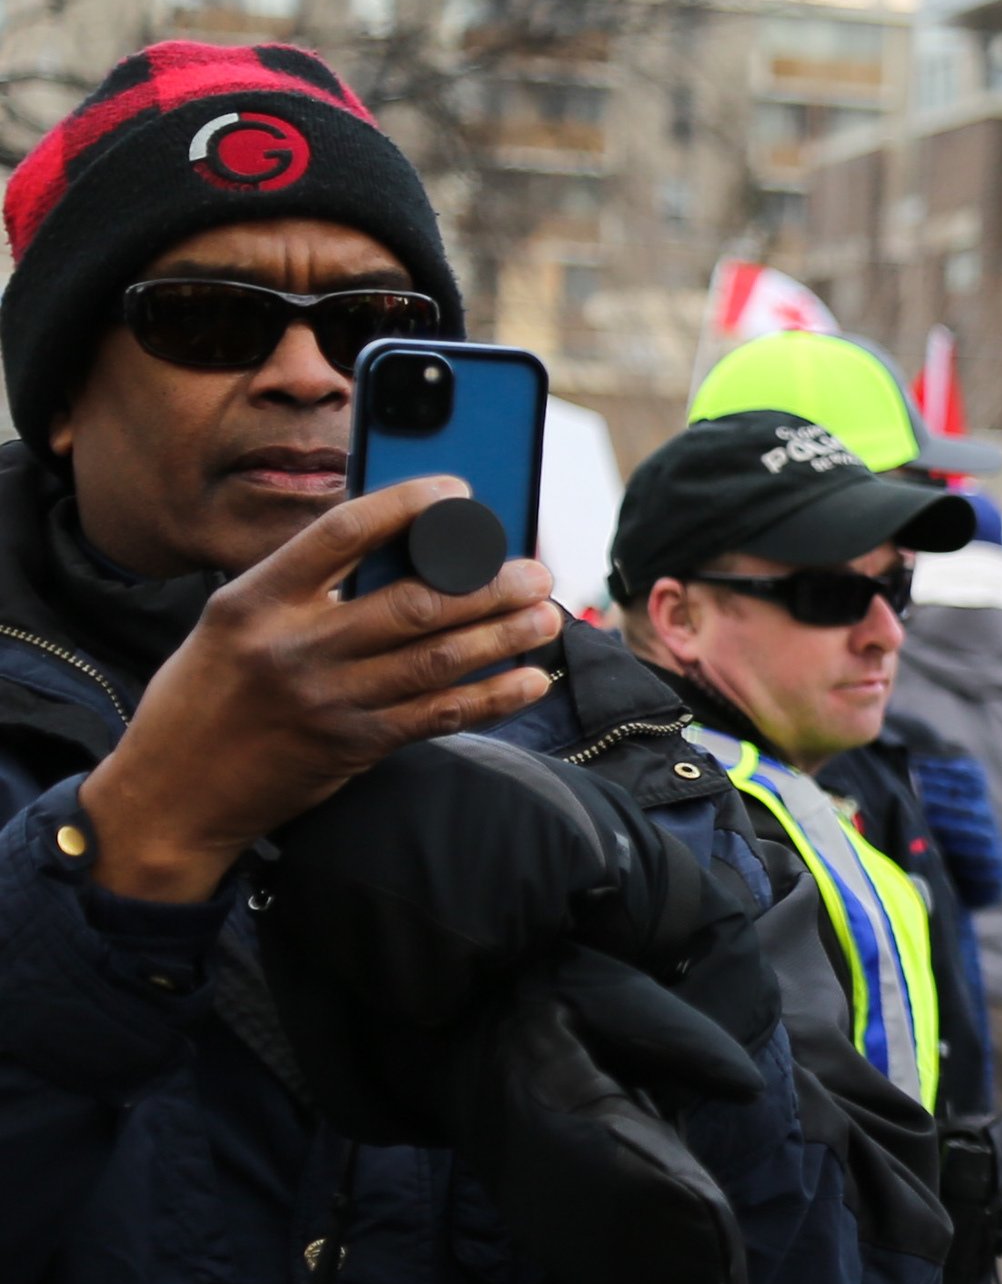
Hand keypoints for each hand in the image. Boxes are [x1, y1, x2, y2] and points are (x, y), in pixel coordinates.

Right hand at [79, 477, 560, 902]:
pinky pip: (438, 715)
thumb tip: (402, 554)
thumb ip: (304, 590)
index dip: (408, 505)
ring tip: (546, 615)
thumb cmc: (208, 693)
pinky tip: (530, 679)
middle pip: (413, 602)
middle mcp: (294, 646)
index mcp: (256, 599)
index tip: (457, 491)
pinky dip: (492, 696)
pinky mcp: (353, 745)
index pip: (343, 531)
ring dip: (503, 635)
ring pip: (437, 658)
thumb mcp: (234, 623)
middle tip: (535, 570)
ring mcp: (327, 699)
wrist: (174, 792)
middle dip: (487, 584)